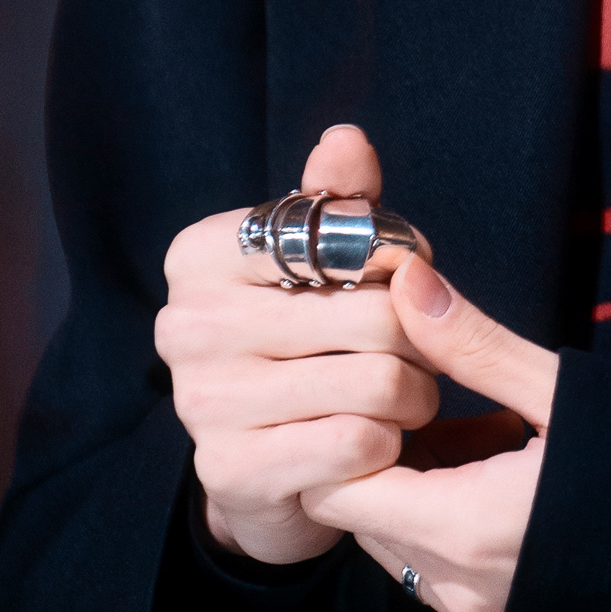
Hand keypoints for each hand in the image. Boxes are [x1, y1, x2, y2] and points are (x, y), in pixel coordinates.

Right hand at [156, 125, 438, 566]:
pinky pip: (359, 444)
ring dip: (415, 394)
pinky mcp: (231, 471)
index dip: (397, 256)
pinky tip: (375, 442)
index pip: (344, 235)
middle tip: (422, 350)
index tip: (402, 277)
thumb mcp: (318, 257)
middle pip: (376, 314)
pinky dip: (388, 444)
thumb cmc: (301, 336)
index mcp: (202, 255)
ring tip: (405, 395)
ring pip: (379, 382)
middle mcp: (189, 324)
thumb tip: (346, 139)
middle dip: (421, 336)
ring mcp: (203, 402)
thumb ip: (337, 198)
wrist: (258, 466)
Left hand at [300, 255, 557, 611]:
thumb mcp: (564, 390)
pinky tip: (497, 476)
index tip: (381, 385)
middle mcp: (460, 590)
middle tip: (425, 395)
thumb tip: (404, 280)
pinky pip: (435, 577)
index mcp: (466, 528)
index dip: (343, 434)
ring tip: (474, 430)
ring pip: (394, 550)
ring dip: (410, 491)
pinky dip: (443, 526)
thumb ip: (473, 344)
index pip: (334, 493)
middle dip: (375, 456)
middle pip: (360, 520)